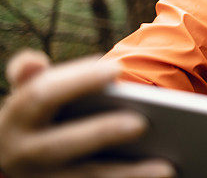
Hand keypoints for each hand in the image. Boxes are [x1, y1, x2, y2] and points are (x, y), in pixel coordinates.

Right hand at [0, 50, 174, 177]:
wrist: (14, 156)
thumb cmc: (36, 114)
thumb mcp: (27, 94)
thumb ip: (32, 76)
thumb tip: (33, 62)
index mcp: (17, 116)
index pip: (42, 95)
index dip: (78, 81)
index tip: (117, 68)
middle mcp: (21, 152)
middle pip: (61, 144)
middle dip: (101, 132)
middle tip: (143, 124)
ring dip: (126, 174)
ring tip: (168, 168)